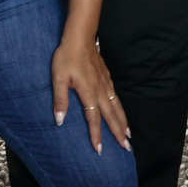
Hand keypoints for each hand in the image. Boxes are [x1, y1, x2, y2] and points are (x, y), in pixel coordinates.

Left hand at [50, 38, 128, 152]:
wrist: (80, 37)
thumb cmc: (66, 57)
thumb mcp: (58, 78)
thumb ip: (60, 99)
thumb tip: (59, 120)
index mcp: (88, 92)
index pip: (93, 118)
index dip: (96, 134)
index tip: (99, 149)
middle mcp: (100, 90)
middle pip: (111, 115)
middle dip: (118, 132)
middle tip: (126, 147)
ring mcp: (105, 83)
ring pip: (116, 106)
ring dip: (123, 121)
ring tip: (129, 134)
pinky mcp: (107, 76)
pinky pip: (116, 96)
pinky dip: (121, 107)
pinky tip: (121, 111)